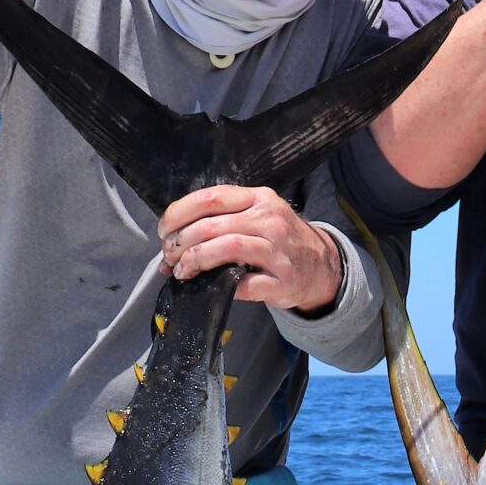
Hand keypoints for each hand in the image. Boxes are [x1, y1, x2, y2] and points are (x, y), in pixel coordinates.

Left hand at [160, 187, 342, 315]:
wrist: (321, 267)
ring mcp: (278, 251)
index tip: (164, 230)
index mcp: (260, 198)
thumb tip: (176, 233)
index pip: (211, 198)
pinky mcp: (282, 281)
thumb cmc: (279, 240)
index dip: (179, 213)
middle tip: (170, 257)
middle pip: (212, 225)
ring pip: (226, 248)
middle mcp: (270, 220)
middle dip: (181, 243)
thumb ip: (224, 217)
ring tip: (183, 271)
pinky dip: (222, 285)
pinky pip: (244, 283)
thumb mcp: (258, 215)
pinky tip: (211, 286)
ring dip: (195, 260)